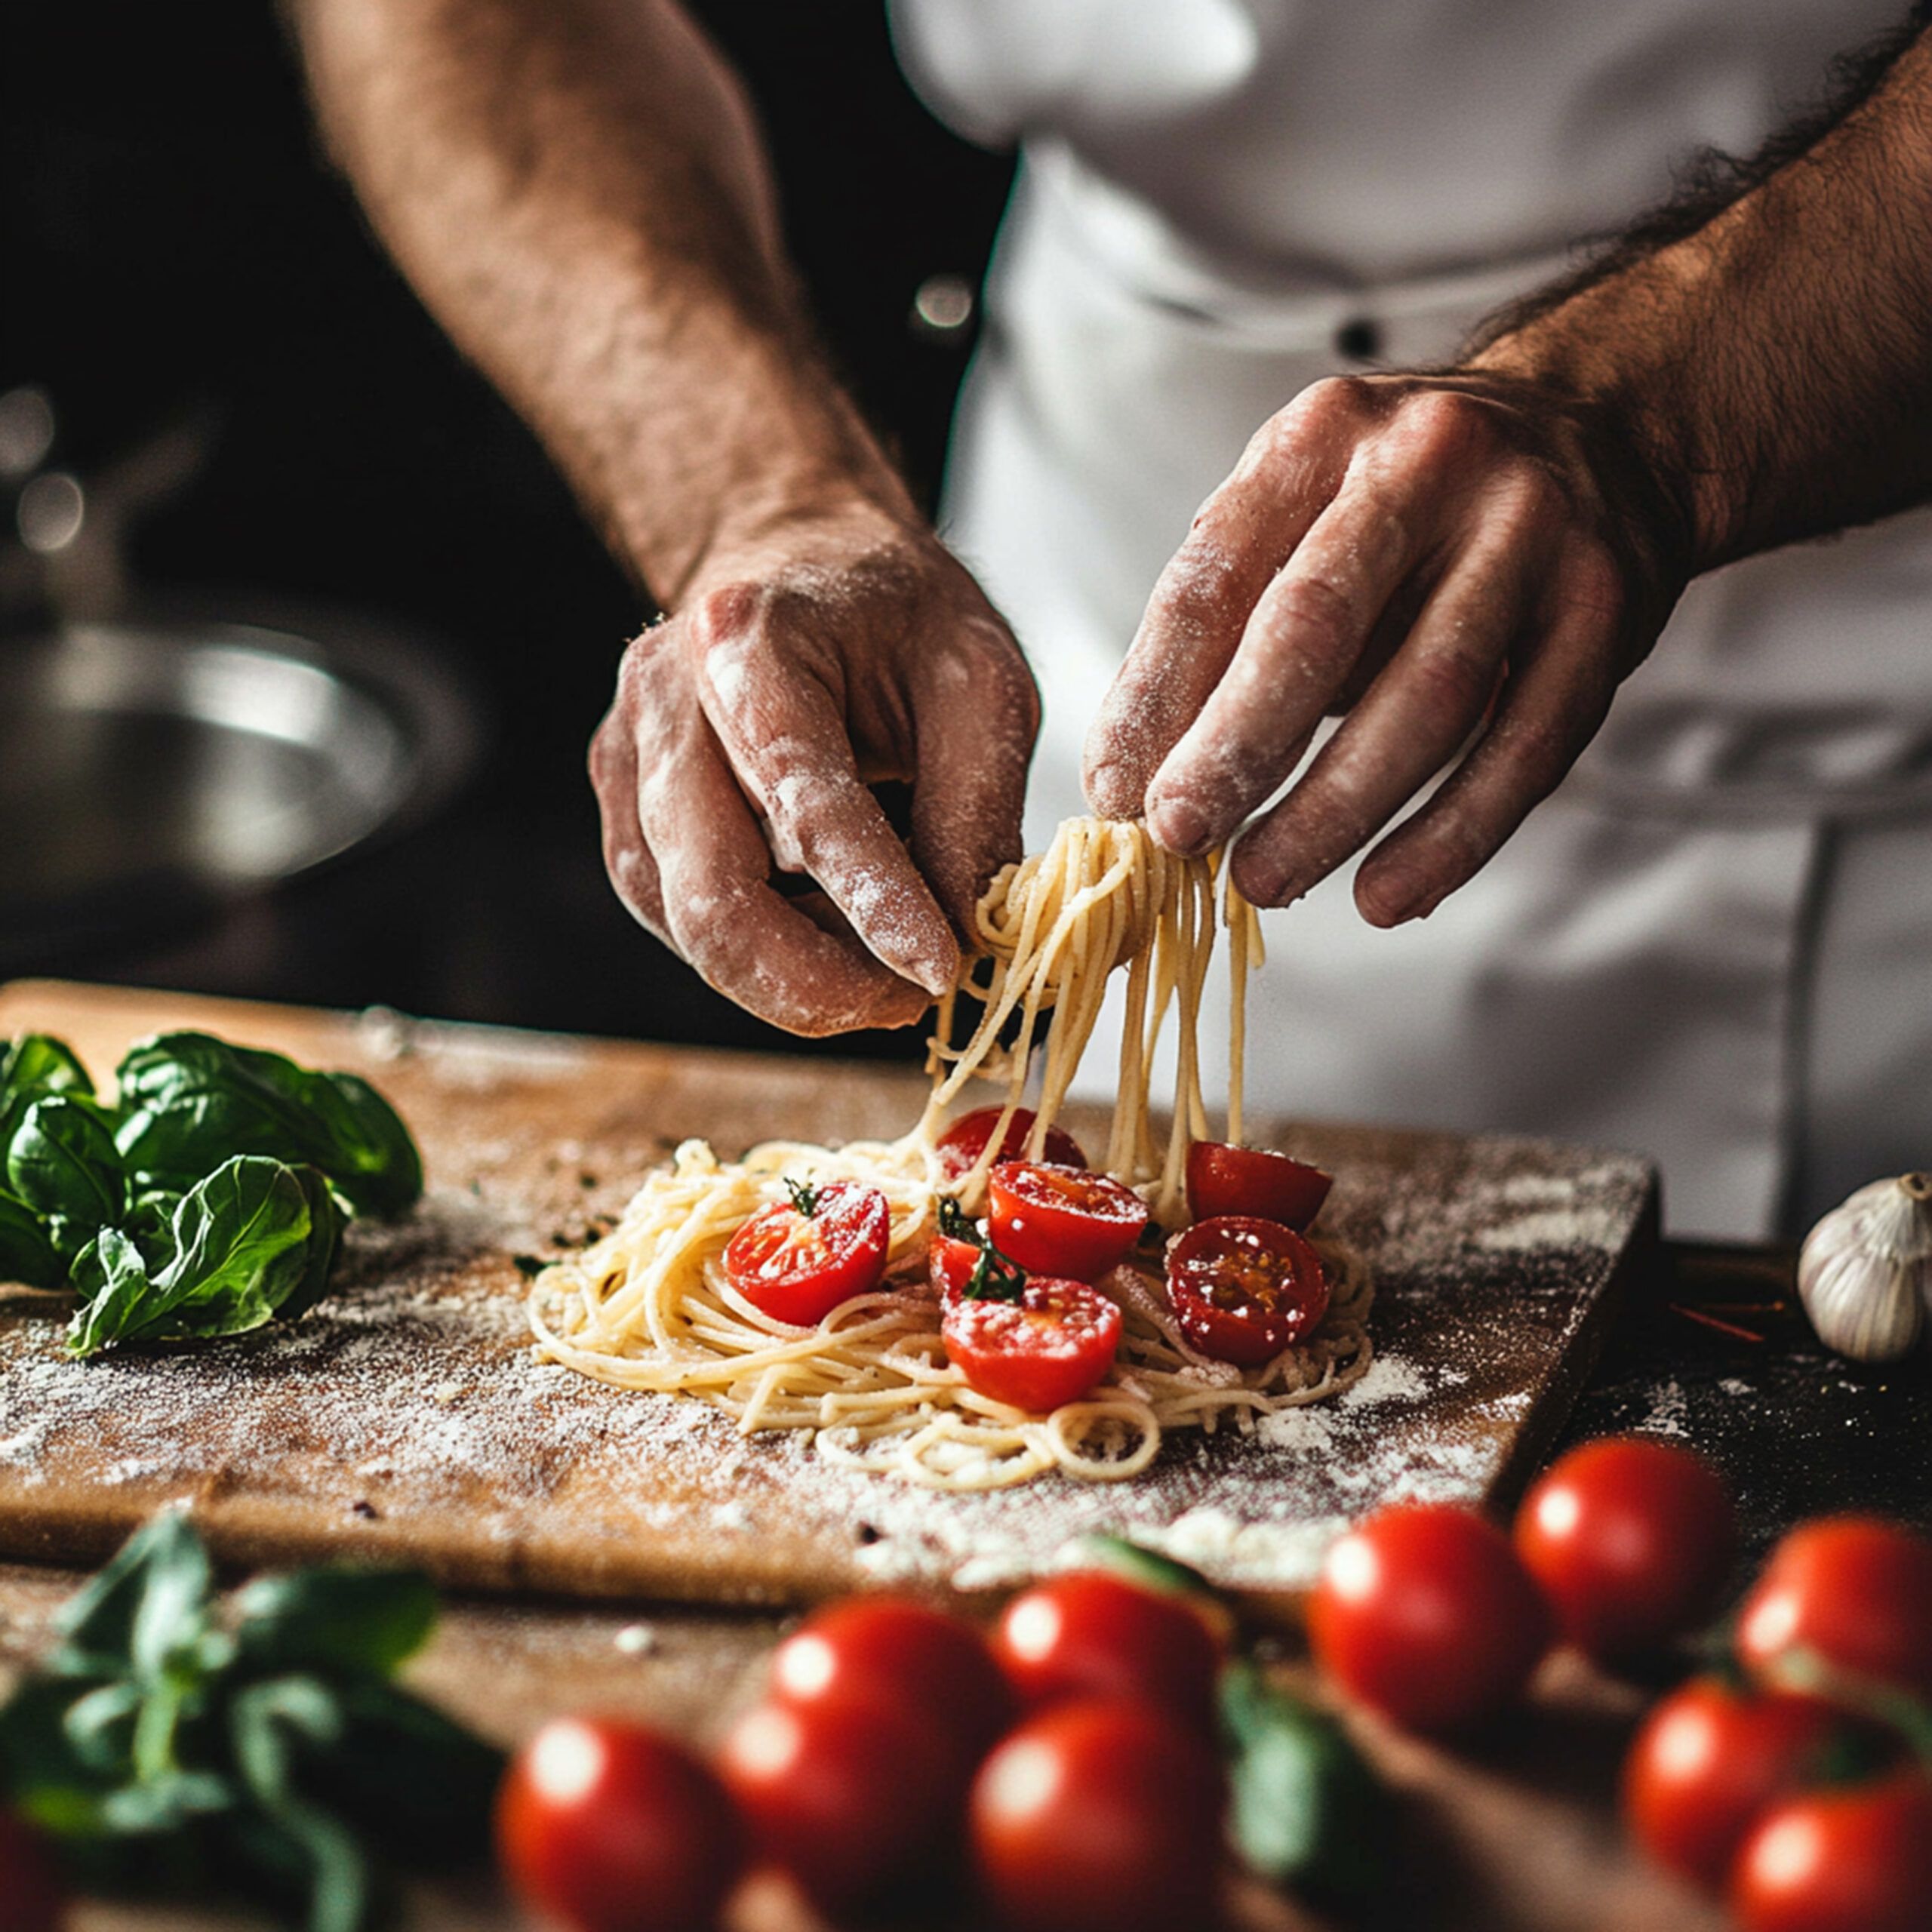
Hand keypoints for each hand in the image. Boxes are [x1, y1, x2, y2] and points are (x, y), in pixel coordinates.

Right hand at [593, 509, 1038, 1034]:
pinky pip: (676, 915)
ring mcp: (629, 758)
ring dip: (788, 977)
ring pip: (686, 921)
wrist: (799, 557)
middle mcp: (665, 701)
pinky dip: (757, 952)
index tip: (938, 971)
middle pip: (710, 893)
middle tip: (905, 1005)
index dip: (874, 902)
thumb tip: (969, 939)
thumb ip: (975, 810)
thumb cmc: (893, 611)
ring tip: (880, 970)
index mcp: (752, 641)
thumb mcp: (978, 682)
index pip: (806, 801)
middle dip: (811, 982)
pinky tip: (824, 944)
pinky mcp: (624, 807)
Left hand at [1082, 372, 1689, 923]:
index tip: (1113, 791)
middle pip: (1316, 624)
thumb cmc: (1404, 504)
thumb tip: (1133, 773)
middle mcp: (1428, 465)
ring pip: (1428, 696)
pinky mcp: (1605, 611)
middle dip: (1236, 746)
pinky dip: (1450, 836)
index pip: (1214, 574)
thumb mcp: (1301, 512)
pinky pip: (1525, 747)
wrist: (1599, 427)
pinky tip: (1384, 896)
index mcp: (1321, 437)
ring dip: (1334, 810)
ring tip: (1263, 882)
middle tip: (1179, 835)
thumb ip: (1223, 623)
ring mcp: (1530, 534)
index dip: (1154, 693)